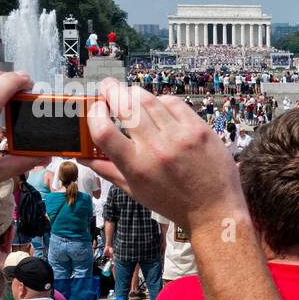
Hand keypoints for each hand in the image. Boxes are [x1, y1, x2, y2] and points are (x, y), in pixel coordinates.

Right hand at [81, 80, 246, 232]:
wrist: (215, 211)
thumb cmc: (173, 203)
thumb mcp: (136, 192)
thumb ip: (108, 171)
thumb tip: (83, 157)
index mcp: (136, 166)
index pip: (103, 130)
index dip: (94, 113)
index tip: (96, 108)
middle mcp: (157, 148)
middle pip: (125, 105)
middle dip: (111, 90)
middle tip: (107, 88)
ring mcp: (180, 136)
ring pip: (148, 99)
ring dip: (134, 93)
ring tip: (130, 96)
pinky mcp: (200, 129)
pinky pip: (174, 102)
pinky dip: (161, 101)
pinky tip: (158, 107)